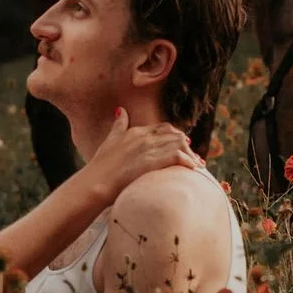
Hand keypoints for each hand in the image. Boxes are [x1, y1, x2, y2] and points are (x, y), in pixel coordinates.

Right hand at [87, 109, 202, 202]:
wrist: (96, 182)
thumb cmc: (100, 166)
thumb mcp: (110, 139)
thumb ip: (118, 125)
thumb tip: (120, 110)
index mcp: (136, 131)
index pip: (163, 128)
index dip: (175, 136)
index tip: (182, 145)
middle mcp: (145, 137)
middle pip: (174, 135)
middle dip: (186, 145)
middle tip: (194, 157)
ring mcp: (149, 149)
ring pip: (179, 144)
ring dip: (191, 155)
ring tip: (197, 165)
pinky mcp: (152, 161)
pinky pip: (177, 156)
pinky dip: (187, 161)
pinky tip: (192, 168)